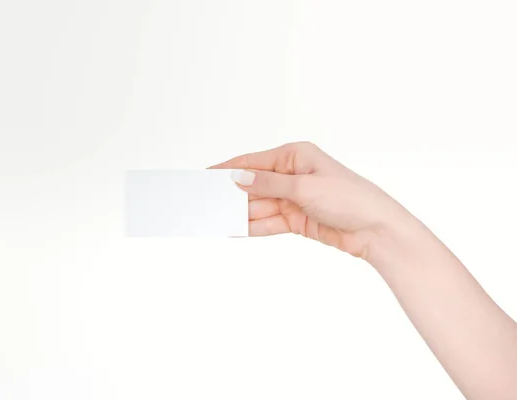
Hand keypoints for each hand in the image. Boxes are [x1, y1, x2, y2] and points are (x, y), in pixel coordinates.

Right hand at [211, 141, 409, 259]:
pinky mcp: (296, 219)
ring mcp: (293, 198)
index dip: (229, 169)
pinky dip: (253, 226)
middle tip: (207, 202)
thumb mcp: (304, 187)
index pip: (254, 161)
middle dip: (232, 194)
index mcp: (295, 156)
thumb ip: (268, 185)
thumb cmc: (349, 198)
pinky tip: (235, 229)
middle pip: (254, 185)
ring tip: (215, 219)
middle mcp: (292, 175)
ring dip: (240, 213)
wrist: (375, 230)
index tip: (207, 175)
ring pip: (259, 206)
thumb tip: (239, 178)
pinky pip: (268, 222)